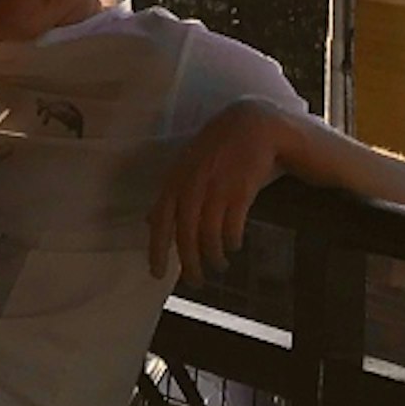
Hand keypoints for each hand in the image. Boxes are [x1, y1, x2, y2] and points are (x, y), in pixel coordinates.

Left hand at [149, 106, 291, 279]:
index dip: (158, 249)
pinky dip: (231, 240)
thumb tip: (150, 222)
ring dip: (213, 256)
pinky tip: (234, 246)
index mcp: (176, 179)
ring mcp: (217, 186)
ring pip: (209, 233)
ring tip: (219, 267)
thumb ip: (170, 194)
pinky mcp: (242, 188)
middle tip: (195, 282)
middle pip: (185, 233)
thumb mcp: (188, 166)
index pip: (161, 220)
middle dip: (189, 263)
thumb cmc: (218, 147)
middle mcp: (193, 184)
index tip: (157, 274)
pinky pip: (232, 224)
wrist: (254, 123)